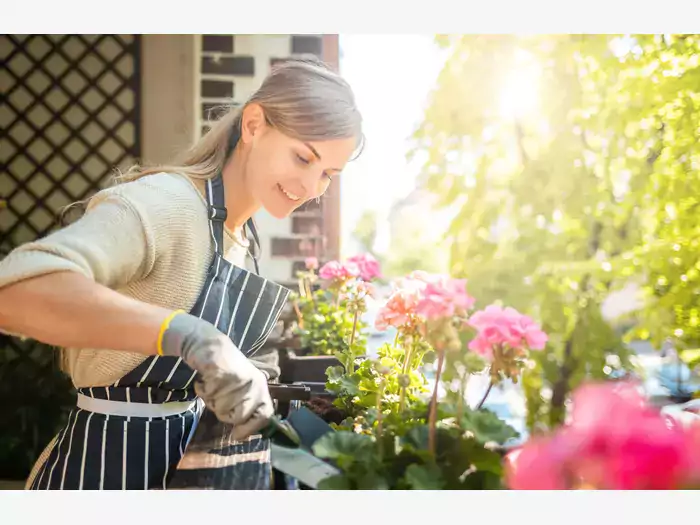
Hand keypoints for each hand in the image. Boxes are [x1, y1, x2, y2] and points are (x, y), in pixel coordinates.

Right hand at [160, 312, 273, 439]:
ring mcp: (239, 378)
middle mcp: (254, 383)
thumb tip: (241, 436)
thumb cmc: (226, 371)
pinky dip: (202, 390)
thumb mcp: (242, 390)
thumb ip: (245, 409)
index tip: (236, 435)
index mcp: (261, 388)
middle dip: (224, 412)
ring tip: (213, 385)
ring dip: (211, 399)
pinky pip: (208, 395)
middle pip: (238, 416)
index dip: (251, 428)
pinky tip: (205, 379)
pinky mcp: (222, 373)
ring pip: (220, 407)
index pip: (265, 415)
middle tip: (219, 398)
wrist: (210, 345)